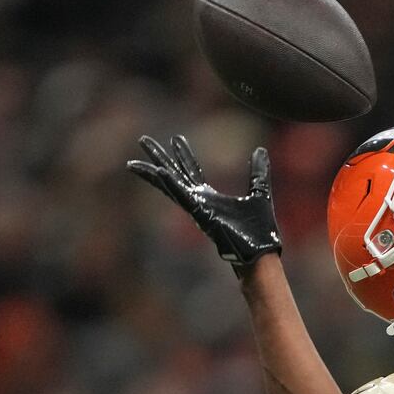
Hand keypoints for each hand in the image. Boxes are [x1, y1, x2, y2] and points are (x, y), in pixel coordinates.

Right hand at [127, 135, 281, 276]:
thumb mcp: (260, 192)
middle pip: (173, 175)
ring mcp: (196, 209)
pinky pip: (182, 197)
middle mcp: (199, 202)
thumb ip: (258, 172)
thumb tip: (260, 150)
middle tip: (143, 140)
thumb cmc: (260, 232)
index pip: (192, 172)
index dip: (183, 155)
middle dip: (159, 157)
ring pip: (169, 186)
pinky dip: (171, 184)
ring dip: (152, 173)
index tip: (175, 139)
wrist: (260, 254)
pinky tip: (159, 171)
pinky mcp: (200, 215)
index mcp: (210, 198)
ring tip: (132, 162)